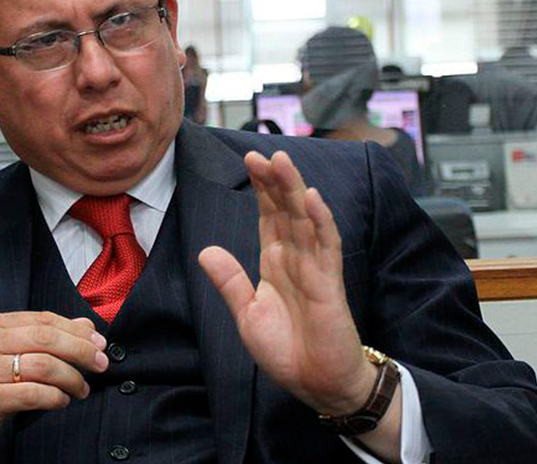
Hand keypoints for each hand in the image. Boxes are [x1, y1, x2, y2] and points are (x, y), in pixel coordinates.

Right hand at [0, 311, 108, 463]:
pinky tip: (62, 401)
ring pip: (44, 366)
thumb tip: (86, 325)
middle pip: (47, 338)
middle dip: (81, 350)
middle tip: (101, 364)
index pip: (44, 320)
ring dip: (72, 378)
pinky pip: (34, 394)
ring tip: (82, 389)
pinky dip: (56, 398)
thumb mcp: (6, 354)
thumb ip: (43, 338)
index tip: (99, 342)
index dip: (76, 330)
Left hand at [198, 150, 374, 415]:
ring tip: (282, 162)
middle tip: (262, 153)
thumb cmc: (288, 350)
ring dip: (295, 190)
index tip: (251, 161)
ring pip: (305, 219)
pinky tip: (312, 199)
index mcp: (276, 262)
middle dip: (275, 180)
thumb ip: (230, 282)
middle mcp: (296, 258)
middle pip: (287, 210)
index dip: (262, 189)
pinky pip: (326, 247)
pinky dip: (321, 222)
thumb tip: (206, 251)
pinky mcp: (329, 283)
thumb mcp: (247, 314)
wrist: (316, 384)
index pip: (269, 216)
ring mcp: (315, 267)